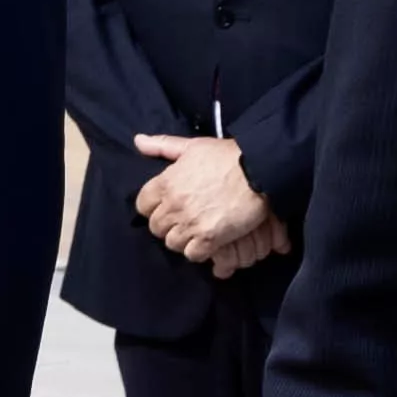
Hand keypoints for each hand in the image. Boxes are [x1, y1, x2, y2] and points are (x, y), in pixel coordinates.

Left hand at [133, 134, 290, 274]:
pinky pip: (192, 254)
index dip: (154, 207)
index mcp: (166, 183)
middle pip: (156, 227)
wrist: (258, 170)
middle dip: (169, 225)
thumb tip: (138, 141)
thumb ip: (163, 145)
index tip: (167, 206)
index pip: (143, 205)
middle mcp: (173, 205)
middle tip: (185, 219)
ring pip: (172, 243)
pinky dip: (199, 251)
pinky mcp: (209, 238)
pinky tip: (208, 241)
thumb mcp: (192, 145)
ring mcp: (190, 223)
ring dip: (184, 239)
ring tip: (197, 231)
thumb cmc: (226, 156)